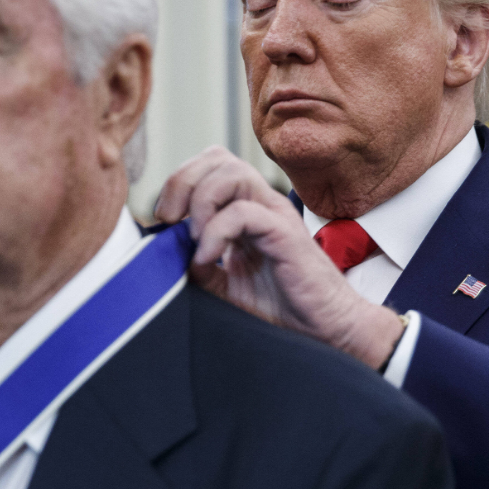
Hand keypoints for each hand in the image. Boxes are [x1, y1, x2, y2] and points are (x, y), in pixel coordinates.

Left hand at [155, 146, 403, 368]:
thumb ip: (200, 267)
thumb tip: (166, 253)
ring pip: (232, 173)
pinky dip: (216, 232)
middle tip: (170, 221)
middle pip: (217, 158)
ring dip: (201, 202)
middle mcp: (261, 204)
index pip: (210, 166)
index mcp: (246, 210)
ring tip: (193, 240)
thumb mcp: (227, 287)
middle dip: (182, 182)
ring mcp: (275, 215)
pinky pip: (243, 212)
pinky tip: (208, 260)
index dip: (179, 182)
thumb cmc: (282, 308)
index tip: (164, 220)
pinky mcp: (285, 233)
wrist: (325, 330)